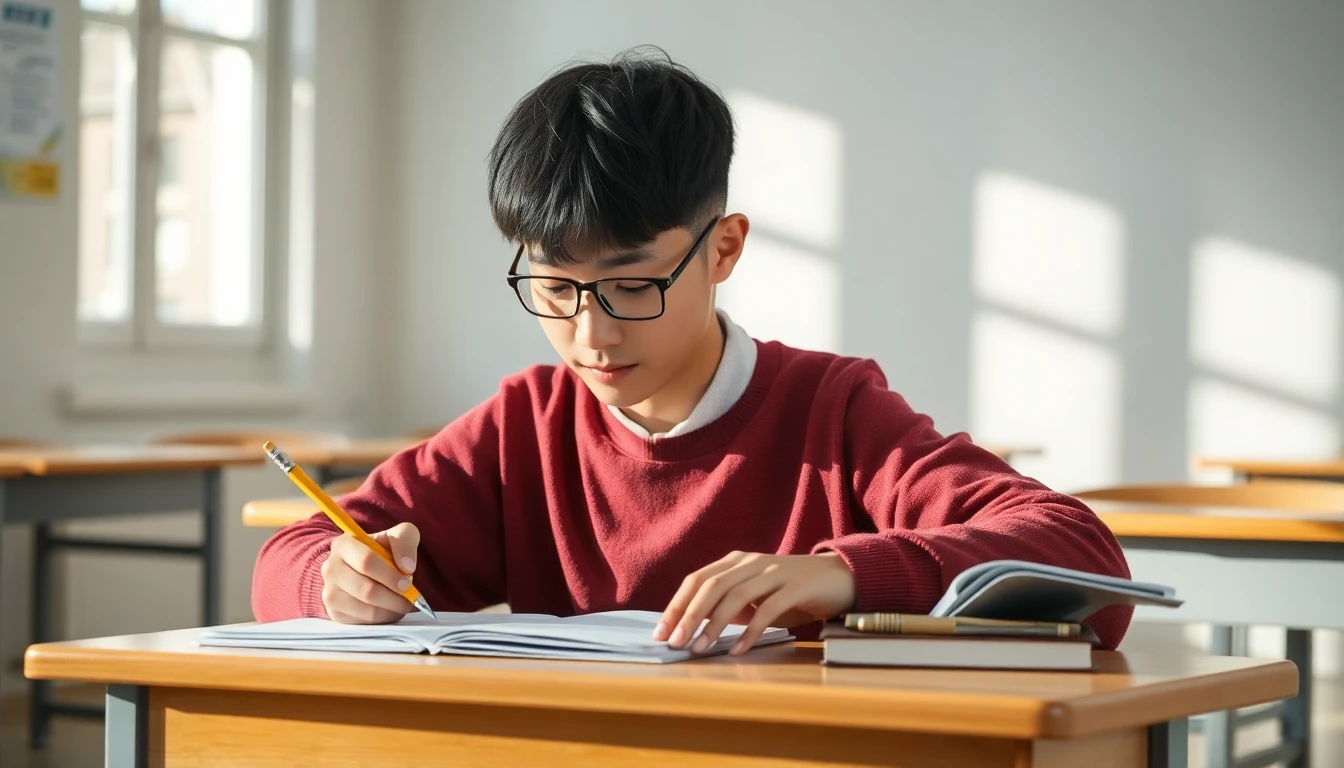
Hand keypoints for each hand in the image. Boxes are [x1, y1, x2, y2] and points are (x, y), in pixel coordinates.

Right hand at [320, 522, 420, 623]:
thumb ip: (405, 542)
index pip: (366, 561)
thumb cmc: (382, 549)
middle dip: (394, 598)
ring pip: (367, 610)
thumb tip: (407, 567)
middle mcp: (331, 569)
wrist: (363, 567)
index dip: (390, 575)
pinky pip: (363, 623)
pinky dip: (382, 619)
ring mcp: (329, 592)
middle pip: (367, 590)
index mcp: (343, 544)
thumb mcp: (398, 535)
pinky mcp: (334, 613)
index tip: (407, 583)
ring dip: (391, 610)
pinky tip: (389, 609)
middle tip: (410, 599)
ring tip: (402, 604)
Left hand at [653, 551, 855, 655]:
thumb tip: (693, 628)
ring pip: (735, 596)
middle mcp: (751, 563)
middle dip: (688, 615)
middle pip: (710, 586)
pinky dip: (750, 631)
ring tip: (699, 648)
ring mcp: (774, 573)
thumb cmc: (792, 591)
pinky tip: (738, 650)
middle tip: (674, 642)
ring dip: (713, 625)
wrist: (840, 577)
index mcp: (736, 562)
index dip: (676, 605)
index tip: (661, 631)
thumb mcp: (756, 596)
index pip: (697, 580)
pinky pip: (767, 610)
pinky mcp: (795, 587)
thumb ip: (729, 606)